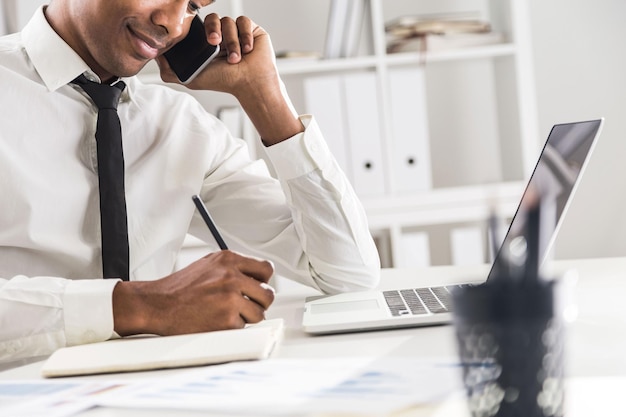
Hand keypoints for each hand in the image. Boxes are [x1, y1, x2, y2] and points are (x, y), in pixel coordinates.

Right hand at [112, 250, 275, 335]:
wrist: (157, 304)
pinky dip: (232, 328)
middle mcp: (232, 276)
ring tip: (228, 314)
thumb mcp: (208, 264)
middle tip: (249, 306)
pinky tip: (216, 321)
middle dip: (260, 302)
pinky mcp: (227, 320)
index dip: (264, 281)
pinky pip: (243, 327)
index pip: (266, 268)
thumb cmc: (179, 287)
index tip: (259, 287)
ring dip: (247, 317)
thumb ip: (232, 267)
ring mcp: (230, 298)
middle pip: (268, 293)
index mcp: (229, 259)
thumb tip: (254, 278)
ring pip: (259, 313)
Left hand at [156, 14, 277, 98]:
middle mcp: (223, 36)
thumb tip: (156, 58)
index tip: (204, 40)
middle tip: (215, 44)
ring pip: (229, 22)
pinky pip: (244, 21)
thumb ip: (170, 70)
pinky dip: (244, 36)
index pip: (200, 26)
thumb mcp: (192, 78)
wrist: (249, 84)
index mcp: (209, 44)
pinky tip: (246, 50)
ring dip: (231, 41)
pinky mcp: (252, 30)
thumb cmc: (225, 82)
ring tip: (234, 58)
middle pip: (213, 19)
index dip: (201, 29)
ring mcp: (237, 32)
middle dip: (213, 30)